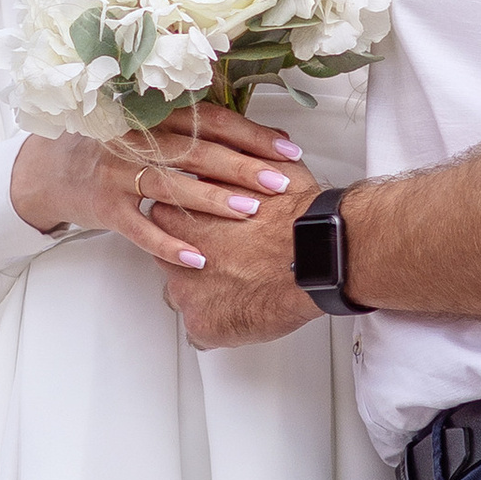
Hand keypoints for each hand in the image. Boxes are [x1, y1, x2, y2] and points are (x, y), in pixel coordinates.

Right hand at [11, 104, 305, 274]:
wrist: (49, 170)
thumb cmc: (112, 147)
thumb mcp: (145, 126)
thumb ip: (190, 128)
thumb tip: (256, 136)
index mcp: (153, 114)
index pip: (209, 120)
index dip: (250, 134)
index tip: (287, 150)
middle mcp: (135, 139)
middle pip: (196, 151)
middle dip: (242, 167)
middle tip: (280, 182)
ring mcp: (117, 173)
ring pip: (171, 186)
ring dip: (212, 200)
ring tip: (250, 211)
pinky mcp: (105, 207)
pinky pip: (140, 228)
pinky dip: (168, 244)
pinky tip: (197, 259)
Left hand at [159, 172, 320, 348]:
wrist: (312, 250)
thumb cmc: (292, 212)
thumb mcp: (263, 165)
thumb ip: (241, 157)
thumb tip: (244, 147)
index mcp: (180, 212)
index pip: (167, 222)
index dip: (194, 228)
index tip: (212, 231)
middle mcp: (174, 253)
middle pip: (172, 260)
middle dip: (197, 261)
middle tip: (229, 260)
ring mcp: (186, 291)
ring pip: (185, 297)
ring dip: (207, 294)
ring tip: (239, 290)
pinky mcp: (203, 324)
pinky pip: (201, 332)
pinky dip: (220, 327)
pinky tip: (241, 317)